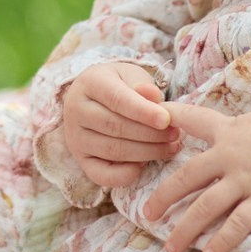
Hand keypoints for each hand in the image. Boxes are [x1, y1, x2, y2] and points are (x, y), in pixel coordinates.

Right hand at [59, 60, 180, 189]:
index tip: (166, 120)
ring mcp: (75, 137)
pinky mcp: (81, 159)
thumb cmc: (120, 84)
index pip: (116, 99)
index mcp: (89, 83)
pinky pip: (102, 175)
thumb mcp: (131, 76)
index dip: (143, 111)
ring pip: (113, 150)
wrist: (95, 97)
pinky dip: (125, 174)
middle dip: (150, 134)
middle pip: (115, 126)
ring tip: (169, 147)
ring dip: (146, 152)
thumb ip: (142, 85)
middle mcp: (75, 110)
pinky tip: (144, 165)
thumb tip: (153, 95)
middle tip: (175, 134)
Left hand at [139, 103, 250, 251]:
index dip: (169, 118)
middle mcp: (230, 157)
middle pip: (185, 178)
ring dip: (185, 229)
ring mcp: (246, 180)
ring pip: (205, 207)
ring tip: (171, 247)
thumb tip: (220, 137)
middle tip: (146, 214)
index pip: (191, 119)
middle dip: (163, 198)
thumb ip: (234, 132)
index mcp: (228, 132)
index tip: (149, 121)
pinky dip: (222, 240)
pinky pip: (238, 224)